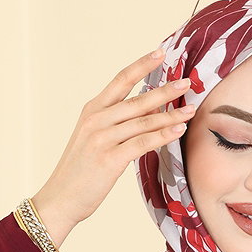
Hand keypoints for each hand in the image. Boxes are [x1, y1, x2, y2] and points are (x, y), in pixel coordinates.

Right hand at [31, 49, 195, 247]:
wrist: (60, 198)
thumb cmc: (79, 172)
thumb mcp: (93, 139)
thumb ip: (115, 124)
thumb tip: (146, 112)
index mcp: (93, 110)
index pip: (120, 80)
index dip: (142, 65)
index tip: (160, 53)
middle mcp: (97, 119)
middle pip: (137, 99)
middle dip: (165, 90)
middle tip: (187, 82)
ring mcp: (102, 138)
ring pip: (143, 121)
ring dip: (170, 115)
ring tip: (191, 110)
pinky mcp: (110, 159)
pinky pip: (142, 143)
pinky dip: (162, 136)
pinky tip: (178, 131)